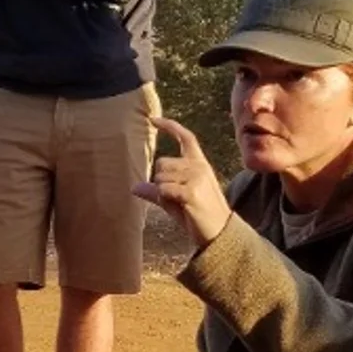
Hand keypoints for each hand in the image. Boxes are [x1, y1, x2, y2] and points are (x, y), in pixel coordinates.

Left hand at [132, 117, 232, 249]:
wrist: (218, 232)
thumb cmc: (196, 215)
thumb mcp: (174, 199)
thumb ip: (156, 191)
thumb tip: (134, 187)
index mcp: (198, 163)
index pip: (185, 137)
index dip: (169, 126)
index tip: (153, 119)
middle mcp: (199, 166)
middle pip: (162, 163)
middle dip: (161, 182)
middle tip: (177, 198)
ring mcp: (196, 177)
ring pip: (160, 177)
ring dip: (163, 193)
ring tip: (180, 203)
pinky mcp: (191, 191)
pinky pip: (163, 190)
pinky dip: (165, 199)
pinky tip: (181, 206)